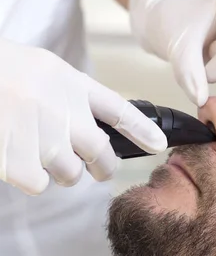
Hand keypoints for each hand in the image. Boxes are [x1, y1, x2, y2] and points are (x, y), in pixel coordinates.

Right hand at [0, 39, 166, 194]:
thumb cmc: (6, 72)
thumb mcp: (50, 71)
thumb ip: (78, 96)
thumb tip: (103, 132)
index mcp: (74, 85)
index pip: (121, 111)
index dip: (144, 131)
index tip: (159, 144)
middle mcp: (67, 112)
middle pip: (102, 157)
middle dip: (98, 166)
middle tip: (82, 162)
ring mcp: (45, 138)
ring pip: (69, 175)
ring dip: (55, 168)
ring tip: (31, 144)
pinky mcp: (21, 160)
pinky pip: (39, 184)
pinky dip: (27, 176)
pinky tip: (14, 155)